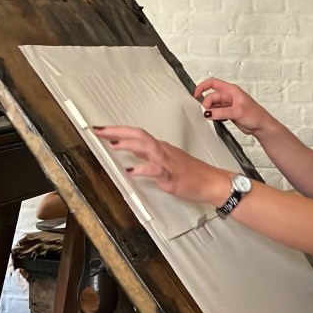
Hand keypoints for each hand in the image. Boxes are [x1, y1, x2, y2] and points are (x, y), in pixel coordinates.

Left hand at [92, 125, 231, 205]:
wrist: (212, 182)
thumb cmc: (194, 174)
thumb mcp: (167, 161)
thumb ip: (148, 155)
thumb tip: (132, 150)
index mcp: (161, 148)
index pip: (137, 133)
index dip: (118, 130)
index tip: (102, 129)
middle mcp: (163, 151)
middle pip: (139, 135)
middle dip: (118, 131)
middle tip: (99, 130)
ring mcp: (168, 162)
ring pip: (147, 147)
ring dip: (129, 144)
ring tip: (113, 144)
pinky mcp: (172, 175)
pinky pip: (156, 170)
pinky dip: (143, 169)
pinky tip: (132, 172)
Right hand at [194, 77, 272, 136]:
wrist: (261, 126)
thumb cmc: (255, 115)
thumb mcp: (237, 112)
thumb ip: (220, 112)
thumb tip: (207, 112)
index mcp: (231, 90)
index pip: (213, 83)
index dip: (202, 87)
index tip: (195, 95)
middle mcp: (229, 96)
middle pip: (211, 97)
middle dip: (207, 104)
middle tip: (207, 114)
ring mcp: (228, 104)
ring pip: (213, 106)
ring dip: (210, 111)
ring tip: (212, 118)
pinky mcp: (228, 113)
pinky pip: (216, 112)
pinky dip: (214, 116)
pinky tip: (216, 120)